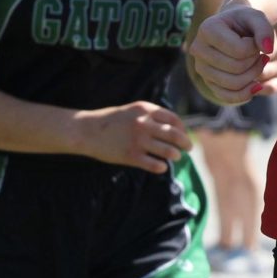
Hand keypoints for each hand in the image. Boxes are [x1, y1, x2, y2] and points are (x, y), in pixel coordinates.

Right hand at [77, 100, 191, 172]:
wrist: (87, 130)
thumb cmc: (112, 121)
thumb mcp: (133, 111)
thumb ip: (151, 116)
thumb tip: (173, 127)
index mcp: (146, 110)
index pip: (173, 119)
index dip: (182, 128)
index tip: (184, 134)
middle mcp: (144, 124)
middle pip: (175, 135)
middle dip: (185, 143)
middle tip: (189, 148)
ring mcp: (138, 140)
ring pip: (168, 151)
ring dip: (176, 155)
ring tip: (176, 157)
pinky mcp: (131, 156)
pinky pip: (154, 164)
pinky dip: (162, 167)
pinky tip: (162, 167)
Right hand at [189, 4, 276, 102]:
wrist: (233, 28)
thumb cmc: (245, 21)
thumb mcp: (257, 17)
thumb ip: (264, 29)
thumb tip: (268, 50)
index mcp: (207, 29)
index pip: (239, 50)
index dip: (255, 49)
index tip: (256, 42)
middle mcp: (198, 49)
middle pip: (236, 68)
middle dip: (255, 63)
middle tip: (261, 54)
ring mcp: (201, 67)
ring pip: (233, 84)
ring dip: (253, 76)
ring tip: (259, 63)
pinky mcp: (207, 82)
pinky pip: (228, 96)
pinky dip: (245, 93)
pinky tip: (256, 84)